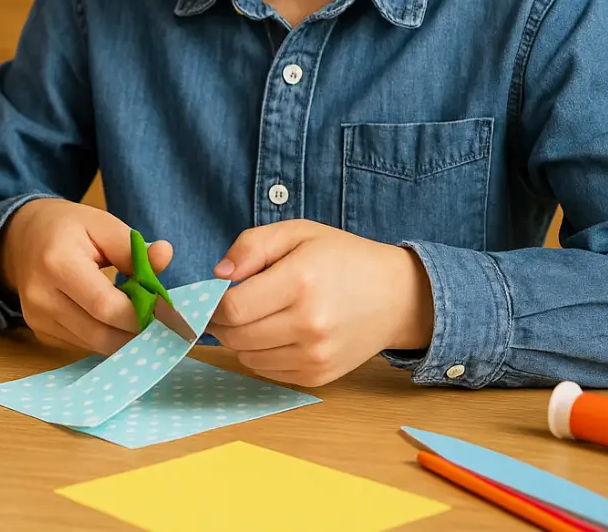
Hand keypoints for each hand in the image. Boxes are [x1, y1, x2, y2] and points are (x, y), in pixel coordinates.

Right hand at [0, 199, 173, 356]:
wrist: (20, 239)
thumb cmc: (66, 228)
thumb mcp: (100, 224)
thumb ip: (132, 246)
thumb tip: (165, 255)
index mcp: (57, 262)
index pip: (105, 305)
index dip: (141, 315)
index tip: (169, 314)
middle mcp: (41, 297)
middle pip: (100, 333)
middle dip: (137, 334)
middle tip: (165, 326)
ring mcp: (37, 319)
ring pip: (94, 345)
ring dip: (124, 339)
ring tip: (145, 322)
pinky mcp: (40, 332)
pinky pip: (82, 345)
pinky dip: (105, 337)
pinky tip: (116, 322)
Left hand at [206, 220, 434, 386]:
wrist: (397, 296)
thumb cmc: (343, 258)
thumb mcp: (298, 233)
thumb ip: (252, 246)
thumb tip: (218, 275)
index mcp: (300, 282)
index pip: (233, 308)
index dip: (212, 304)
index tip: (210, 296)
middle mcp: (309, 324)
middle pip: (236, 336)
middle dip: (219, 323)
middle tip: (224, 307)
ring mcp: (316, 355)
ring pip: (247, 357)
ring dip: (238, 339)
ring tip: (254, 316)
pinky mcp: (319, 375)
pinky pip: (267, 371)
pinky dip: (259, 354)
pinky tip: (274, 333)